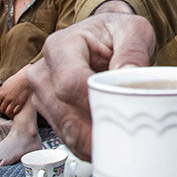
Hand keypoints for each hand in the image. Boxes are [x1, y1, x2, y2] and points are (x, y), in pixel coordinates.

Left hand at [0, 65, 30, 117]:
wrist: (26, 78)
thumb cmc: (15, 80)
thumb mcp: (5, 84)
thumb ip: (0, 92)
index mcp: (1, 93)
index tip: (1, 106)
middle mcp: (7, 98)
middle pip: (2, 109)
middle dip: (3, 110)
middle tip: (6, 109)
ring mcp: (14, 101)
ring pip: (8, 112)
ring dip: (8, 113)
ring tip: (10, 111)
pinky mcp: (21, 102)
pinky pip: (15, 111)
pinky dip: (14, 112)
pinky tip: (15, 111)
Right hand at [27, 4, 155, 160]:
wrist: (106, 38)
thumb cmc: (117, 32)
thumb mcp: (133, 30)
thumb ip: (132, 50)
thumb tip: (126, 75)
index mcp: (60, 46)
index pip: (70, 83)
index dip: (94, 103)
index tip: (121, 114)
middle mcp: (44, 71)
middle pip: (65, 113)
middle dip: (96, 130)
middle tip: (128, 138)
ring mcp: (43, 95)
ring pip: (64, 129)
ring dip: (92, 143)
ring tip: (122, 144)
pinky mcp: (50, 112)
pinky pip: (66, 137)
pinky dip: (87, 146)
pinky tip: (107, 147)